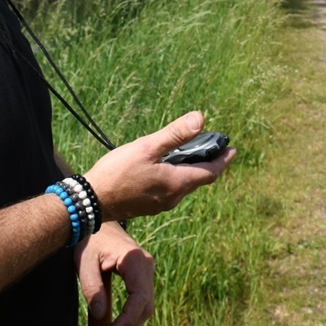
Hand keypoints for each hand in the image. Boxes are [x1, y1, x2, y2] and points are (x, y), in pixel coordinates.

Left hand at [75, 223, 152, 325]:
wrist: (95, 218)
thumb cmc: (89, 240)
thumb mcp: (84, 263)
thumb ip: (92, 288)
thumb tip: (101, 315)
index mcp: (133, 261)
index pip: (139, 298)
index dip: (127, 320)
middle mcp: (146, 265)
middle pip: (146, 305)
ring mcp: (147, 268)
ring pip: (146, 304)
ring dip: (131, 323)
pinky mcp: (142, 272)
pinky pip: (142, 298)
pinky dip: (132, 313)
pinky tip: (116, 323)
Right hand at [83, 111, 234, 222]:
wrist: (92, 201)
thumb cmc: (118, 172)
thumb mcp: (148, 147)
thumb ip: (175, 134)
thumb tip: (201, 120)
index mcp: (177, 183)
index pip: (211, 173)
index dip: (223, 160)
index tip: (232, 150)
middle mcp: (174, 197)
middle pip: (199, 179)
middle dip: (209, 163)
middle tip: (213, 146)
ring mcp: (162, 204)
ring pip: (185, 185)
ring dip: (192, 169)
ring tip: (191, 152)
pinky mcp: (150, 205)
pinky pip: (172, 189)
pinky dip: (178, 176)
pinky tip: (167, 166)